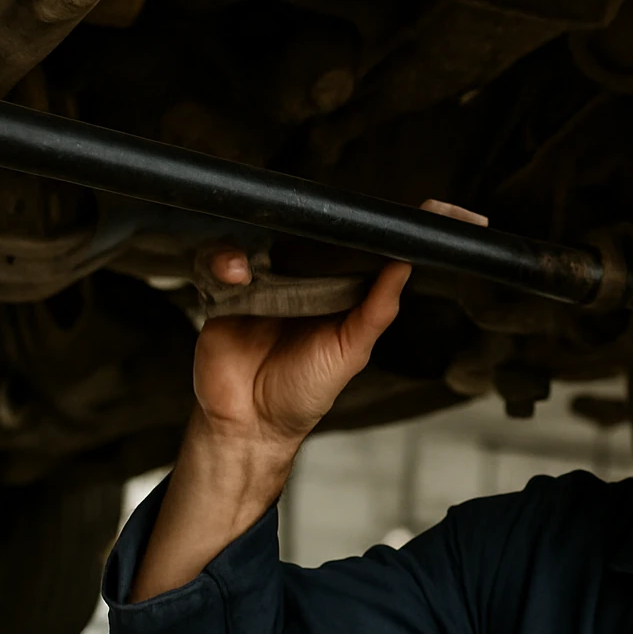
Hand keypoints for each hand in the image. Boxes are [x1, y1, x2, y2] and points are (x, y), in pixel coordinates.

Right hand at [194, 199, 488, 449]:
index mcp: (335, 290)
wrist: (250, 425)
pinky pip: (217, 260)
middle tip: (316, 212)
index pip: (356, 247)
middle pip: (306, 230)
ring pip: (259, 236)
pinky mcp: (225, 292)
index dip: (376, 227)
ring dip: (256, 238)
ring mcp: (262, 282)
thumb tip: (405, 266)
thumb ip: (376, 312)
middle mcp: (300, 279)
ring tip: (252, 266)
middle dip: (308, 215)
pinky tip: (237, 274)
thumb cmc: (304, 391)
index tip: (415, 208)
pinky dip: (224, 259)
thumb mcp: (350, 353)